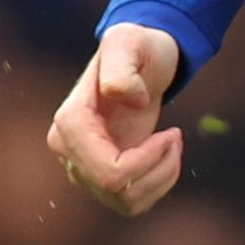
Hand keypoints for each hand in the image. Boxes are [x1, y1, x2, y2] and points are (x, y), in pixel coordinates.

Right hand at [47, 24, 185, 214]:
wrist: (142, 59)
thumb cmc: (137, 47)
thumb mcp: (130, 42)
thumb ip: (123, 67)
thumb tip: (128, 99)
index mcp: (70, 122)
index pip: (109, 172)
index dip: (147, 161)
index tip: (173, 133)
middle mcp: (67, 148)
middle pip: (116, 190)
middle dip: (157, 170)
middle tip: (176, 137)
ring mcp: (82, 165)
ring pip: (124, 202)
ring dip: (160, 179)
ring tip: (174, 146)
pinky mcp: (100, 176)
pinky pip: (130, 202)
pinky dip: (157, 186)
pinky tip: (167, 158)